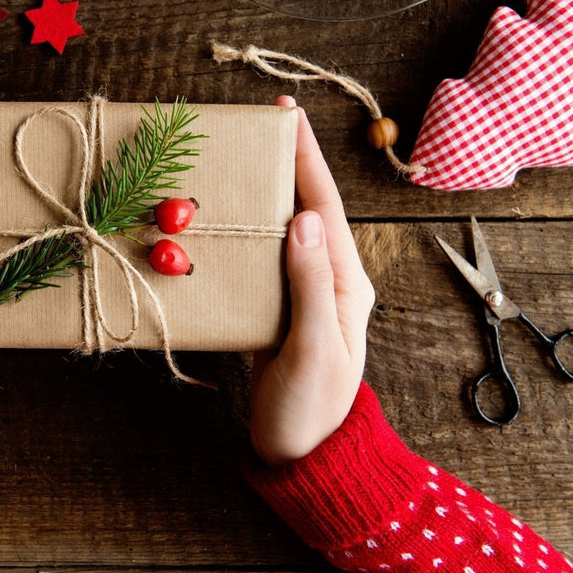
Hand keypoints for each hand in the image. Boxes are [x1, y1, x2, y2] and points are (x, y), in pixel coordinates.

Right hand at [249, 96, 373, 465]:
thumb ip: (309, 285)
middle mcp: (327, 280)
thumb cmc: (312, 408)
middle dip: (289, 164)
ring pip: (282, 230)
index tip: (289, 117)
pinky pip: (264, 259)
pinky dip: (247, 231)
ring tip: (242, 159)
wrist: (303, 455)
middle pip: (306, 208)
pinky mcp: (278, 310)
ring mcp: (302, 294)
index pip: (325, 208)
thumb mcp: (313, 349)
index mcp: (345, 283)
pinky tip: (227, 219)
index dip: (307, 160)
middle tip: (263, 124)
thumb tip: (302, 220)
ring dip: (266, 192)